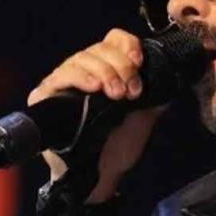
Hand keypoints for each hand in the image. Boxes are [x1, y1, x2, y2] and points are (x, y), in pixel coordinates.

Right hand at [28, 28, 165, 202]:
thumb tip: (170, 76)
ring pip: (80, 58)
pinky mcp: (45, 96)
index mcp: (108, 69)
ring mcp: (63, 81)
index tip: (140, 62)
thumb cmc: (119, 144)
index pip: (113, 39)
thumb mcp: (146, 115)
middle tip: (132, 91)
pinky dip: (79, 78)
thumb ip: (157, 93)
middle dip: (120, 65)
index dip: (127, 45)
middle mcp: (84, 70)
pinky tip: (93, 88)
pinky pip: (59, 77)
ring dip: (104, 72)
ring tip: (116, 94)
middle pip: (99, 48)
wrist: (101, 175)